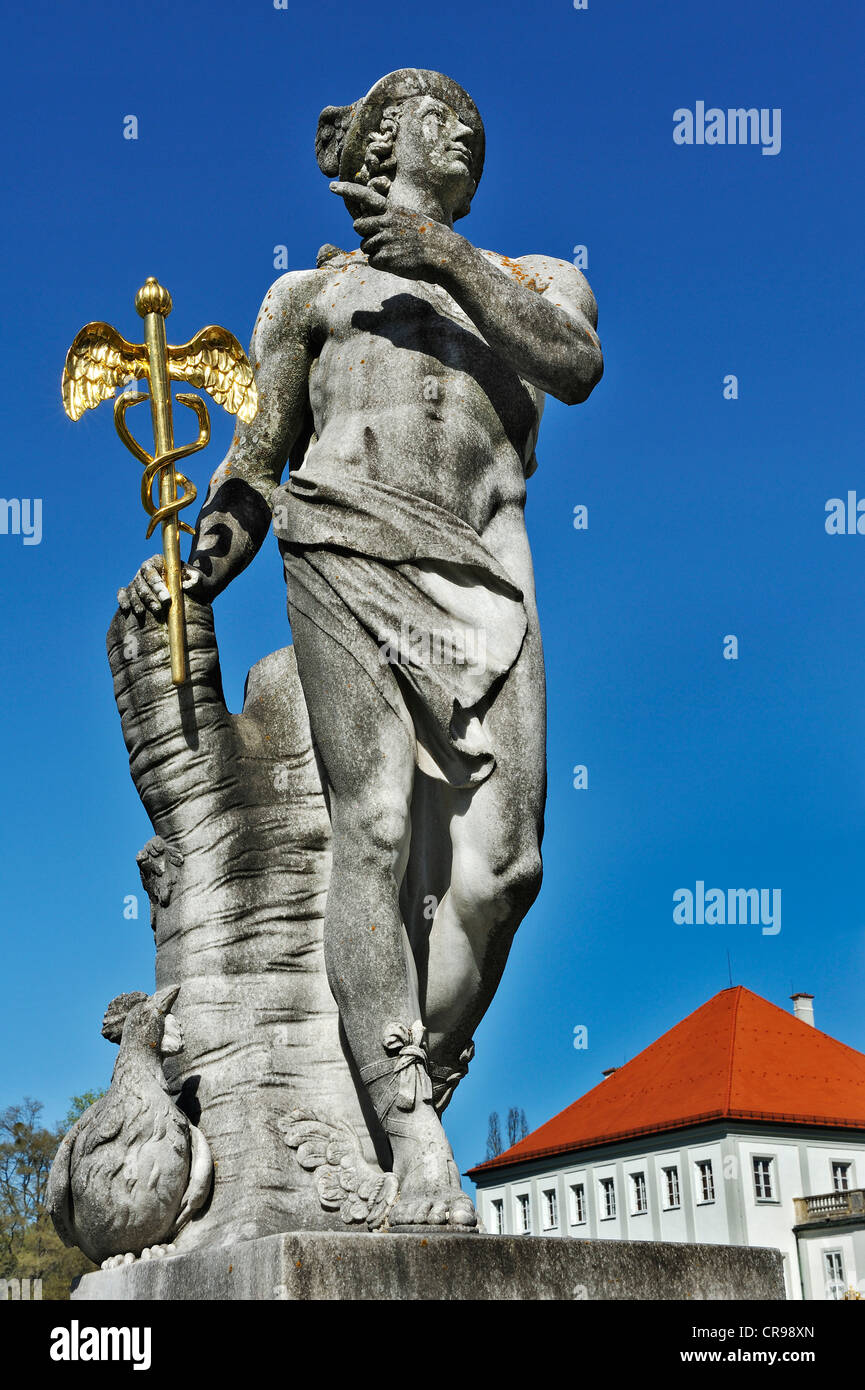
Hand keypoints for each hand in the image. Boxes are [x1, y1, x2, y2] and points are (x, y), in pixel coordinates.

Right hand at [117, 554, 204, 618]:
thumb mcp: (201, 579)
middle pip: (141, 582)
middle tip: (158, 610)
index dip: (157, 586)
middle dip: (149, 597)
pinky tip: (127, 609)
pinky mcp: (133, 592)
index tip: (167, 599)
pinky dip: (123, 600)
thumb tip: (190, 580)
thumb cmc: (196, 584)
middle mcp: (146, 570)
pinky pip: (123, 594)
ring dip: (137, 602)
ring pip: (132, 589)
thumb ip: (197, 578)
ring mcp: (138, 581)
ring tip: (143, 613)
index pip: (153, 572)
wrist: (193, 592)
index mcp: (159, 562)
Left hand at [329, 182, 454, 280]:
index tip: (331, 187)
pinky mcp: (384, 257)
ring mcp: (384, 240)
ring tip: (397, 252)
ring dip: (377, 252)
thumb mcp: (413, 220)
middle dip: (366, 234)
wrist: (443, 254)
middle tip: (384, 240)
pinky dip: (382, 264)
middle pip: (358, 226)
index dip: (347, 191)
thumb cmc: (432, 239)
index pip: (365, 197)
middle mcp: (385, 222)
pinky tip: (398, 262)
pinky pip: (372, 261)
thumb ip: (393, 221)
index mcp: (393, 210)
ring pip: (366, 246)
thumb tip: (378, 232)